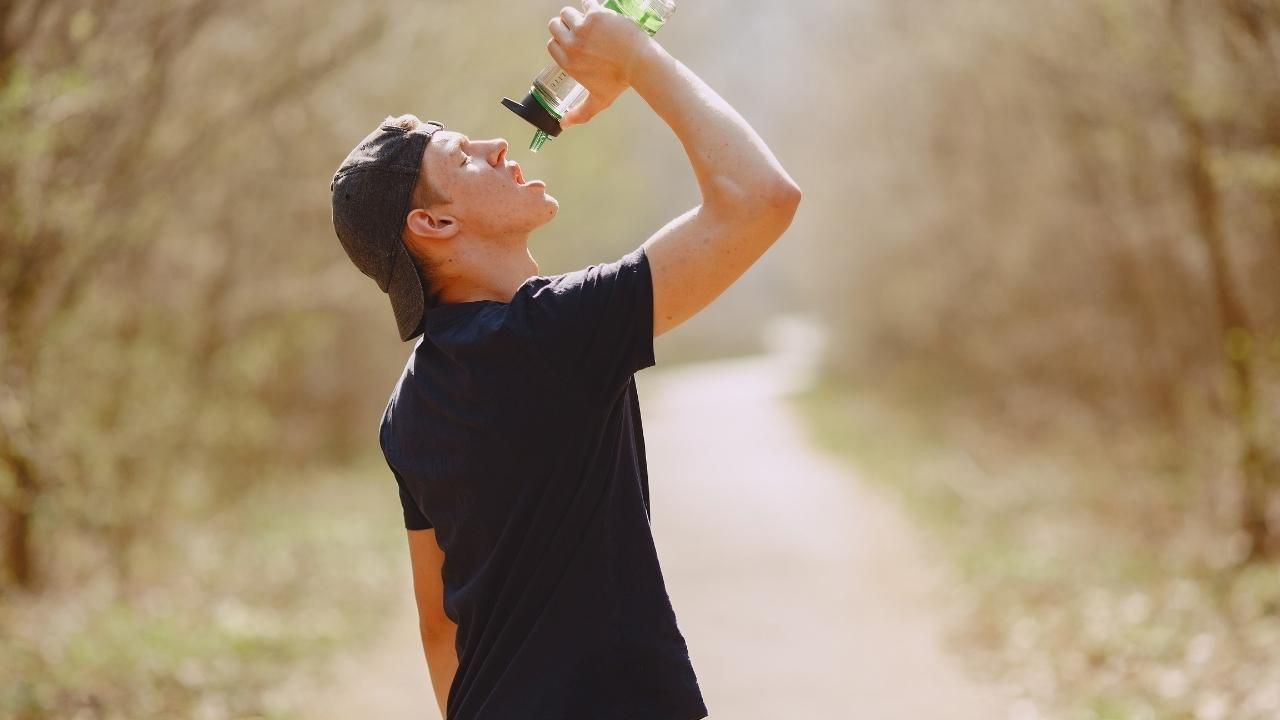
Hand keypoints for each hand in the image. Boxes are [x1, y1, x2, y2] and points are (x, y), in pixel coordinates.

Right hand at [546, 0, 653, 127]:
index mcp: (568, 63)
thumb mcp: (598, 101)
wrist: (639, 64)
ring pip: (567, 13)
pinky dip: (590, 6)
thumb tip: (563, 125)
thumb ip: (580, 113)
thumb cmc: (619, 82)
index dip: (561, 42)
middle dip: (564, 26)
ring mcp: (582, 29)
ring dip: (575, 14)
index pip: (552, 45)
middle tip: (579, 29)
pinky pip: (586, 3)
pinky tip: (598, 12)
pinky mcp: (595, 15)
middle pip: (555, 26)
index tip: (572, 42)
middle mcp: (571, 45)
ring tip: (587, 19)